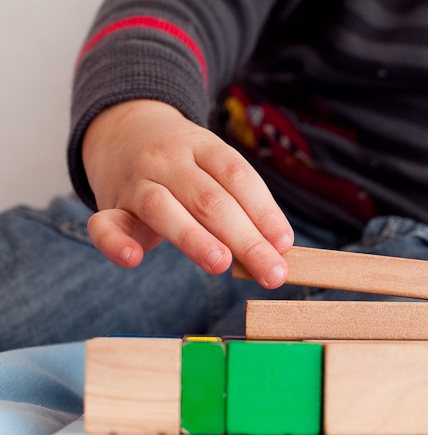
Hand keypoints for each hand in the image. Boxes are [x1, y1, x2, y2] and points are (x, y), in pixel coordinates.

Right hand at [82, 99, 292, 287]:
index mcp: (203, 146)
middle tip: (272, 272)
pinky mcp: (110, 206)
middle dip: (246, 240)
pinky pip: (104, 224)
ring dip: (195, 238)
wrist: (121, 131)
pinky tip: (133, 259)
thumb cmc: (184, 166)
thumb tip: (277, 247)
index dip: (264, 211)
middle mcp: (168, 160)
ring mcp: (136, 181)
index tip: (284, 243)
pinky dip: (115, 243)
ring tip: (222, 264)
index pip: (238, 176)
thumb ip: (241, 203)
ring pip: (162, 208)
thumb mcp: (213, 168)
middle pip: (210, 199)